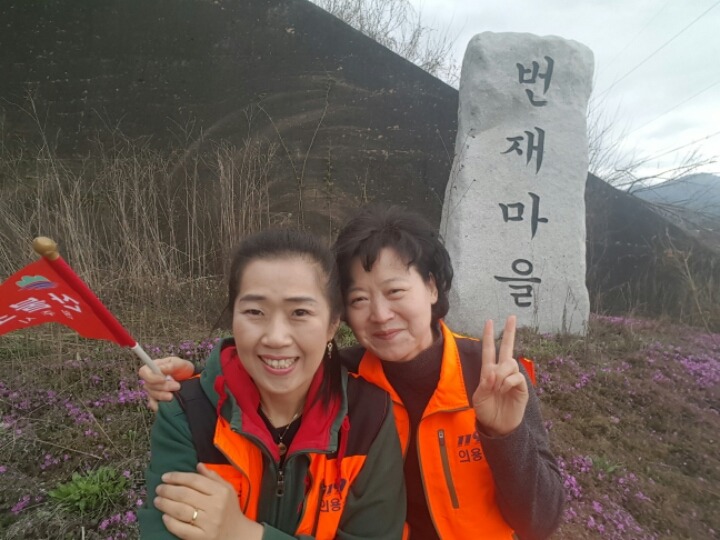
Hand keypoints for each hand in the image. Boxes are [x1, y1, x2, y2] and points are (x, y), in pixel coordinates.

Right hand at [138, 357, 194, 411]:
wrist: (190, 379)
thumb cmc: (183, 369)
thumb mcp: (180, 363)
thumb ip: (171, 365)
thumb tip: (161, 369)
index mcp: (154, 367)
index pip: (144, 372)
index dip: (151, 377)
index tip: (163, 379)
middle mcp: (151, 379)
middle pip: (149, 385)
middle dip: (163, 387)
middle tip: (177, 386)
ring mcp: (153, 389)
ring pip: (152, 394)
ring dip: (163, 395)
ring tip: (173, 395)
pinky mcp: (156, 399)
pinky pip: (153, 404)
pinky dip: (158, 405)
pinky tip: (164, 405)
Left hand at [155, 463, 262, 539]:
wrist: (239, 535)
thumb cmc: (230, 509)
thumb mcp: (227, 489)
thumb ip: (213, 477)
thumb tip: (198, 465)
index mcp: (221, 492)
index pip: (195, 480)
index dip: (178, 477)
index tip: (165, 476)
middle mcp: (215, 507)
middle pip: (185, 495)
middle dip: (168, 490)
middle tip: (159, 488)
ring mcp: (208, 524)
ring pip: (181, 511)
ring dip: (165, 504)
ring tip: (157, 500)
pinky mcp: (202, 538)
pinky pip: (181, 529)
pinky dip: (170, 522)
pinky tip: (164, 516)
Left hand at [472, 316, 528, 436]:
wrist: (498, 426)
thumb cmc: (486, 412)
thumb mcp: (479, 398)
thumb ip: (484, 385)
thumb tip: (492, 372)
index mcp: (488, 372)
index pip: (488, 351)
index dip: (488, 337)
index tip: (489, 322)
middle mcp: (501, 372)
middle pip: (506, 348)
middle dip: (509, 332)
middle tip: (512, 317)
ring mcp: (512, 378)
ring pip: (510, 363)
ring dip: (502, 373)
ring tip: (497, 387)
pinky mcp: (521, 387)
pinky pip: (516, 376)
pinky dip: (508, 381)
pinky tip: (504, 389)